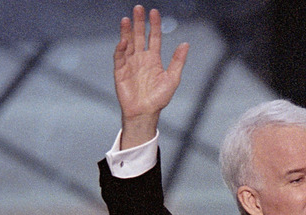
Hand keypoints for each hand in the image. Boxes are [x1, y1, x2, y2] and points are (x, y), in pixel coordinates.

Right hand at [114, 5, 188, 148]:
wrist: (145, 113)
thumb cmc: (159, 98)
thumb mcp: (172, 78)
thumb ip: (178, 61)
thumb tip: (186, 44)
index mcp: (153, 59)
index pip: (153, 37)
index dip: (154, 25)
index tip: (154, 12)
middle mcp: (141, 58)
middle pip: (139, 36)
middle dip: (139, 23)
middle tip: (139, 8)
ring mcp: (130, 64)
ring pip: (128, 43)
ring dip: (127, 32)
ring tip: (127, 19)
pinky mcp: (120, 72)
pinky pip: (119, 57)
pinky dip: (121, 49)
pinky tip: (123, 41)